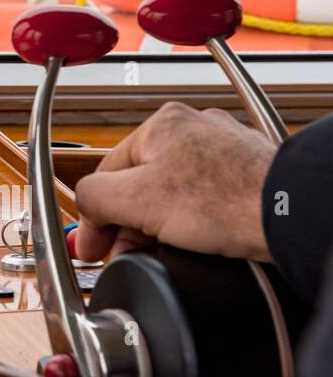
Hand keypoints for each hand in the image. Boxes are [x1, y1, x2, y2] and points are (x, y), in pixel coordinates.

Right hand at [73, 102, 275, 264]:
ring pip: (175, 190)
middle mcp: (193, 127)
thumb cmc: (226, 203)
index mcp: (160, 124)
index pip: (108, 173)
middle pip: (141, 182)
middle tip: (131, 252)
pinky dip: (200, 218)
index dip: (97, 217)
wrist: (291, 216)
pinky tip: (204, 237)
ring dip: (164, 222)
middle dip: (132, 223)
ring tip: (173, 246)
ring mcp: (225, 147)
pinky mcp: (249, 171)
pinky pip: (208, 195)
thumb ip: (92, 197)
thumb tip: (85, 208)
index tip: (95, 247)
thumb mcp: (134, 200)